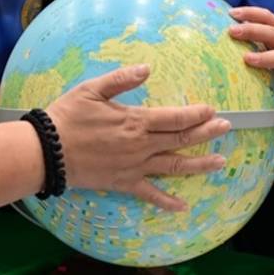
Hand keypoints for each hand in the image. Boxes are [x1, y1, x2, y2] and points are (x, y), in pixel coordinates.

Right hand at [46, 65, 230, 210]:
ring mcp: (134, 167)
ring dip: (199, 164)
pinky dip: (167, 202)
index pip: (175, 117)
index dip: (196, 114)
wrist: (48, 152)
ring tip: (219, 162)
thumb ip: (122, 79)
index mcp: (136, 122)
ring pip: (174, 166)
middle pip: (181, 140)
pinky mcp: (123, 183)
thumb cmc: (67, 117)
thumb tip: (147, 68)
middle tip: (226, 128)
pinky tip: (182, 207)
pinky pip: (150, 194)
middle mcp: (141, 146)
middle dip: (206, 133)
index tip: (211, 110)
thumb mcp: (92, 90)